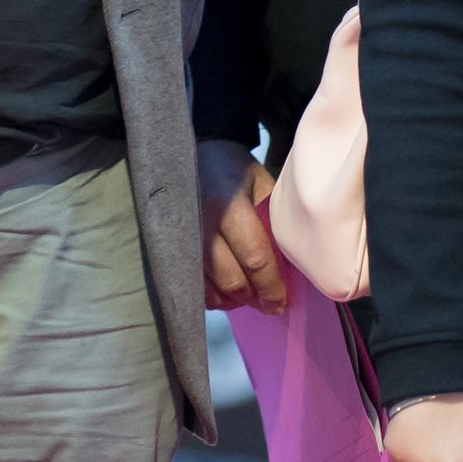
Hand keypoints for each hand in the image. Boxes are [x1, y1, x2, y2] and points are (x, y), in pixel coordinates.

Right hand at [199, 143, 280, 311]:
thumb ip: (273, 224)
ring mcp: (183, 238)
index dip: (270, 286)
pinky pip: (194, 284)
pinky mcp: (172, 248)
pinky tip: (228, 293)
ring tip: (251, 299)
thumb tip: (290, 267)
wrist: (197, 155)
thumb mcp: (263, 186)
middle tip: (271, 306)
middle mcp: (201, 224)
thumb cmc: (236, 172)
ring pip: (210, 286)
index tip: (281, 302)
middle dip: (254, 297)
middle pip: (231, 278)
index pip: (255, 257)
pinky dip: (213, 296)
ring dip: (234, 300)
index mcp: (228, 205)